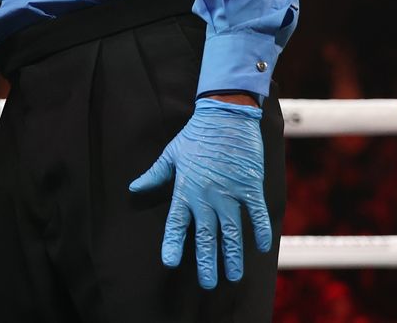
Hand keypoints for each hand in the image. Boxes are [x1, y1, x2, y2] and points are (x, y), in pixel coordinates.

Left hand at [128, 98, 271, 288]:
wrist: (224, 114)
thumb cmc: (196, 133)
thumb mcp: (171, 154)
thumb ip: (154, 175)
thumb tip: (133, 187)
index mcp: (185, 188)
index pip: (176, 223)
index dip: (173, 243)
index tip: (169, 262)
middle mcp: (206, 195)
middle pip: (206, 236)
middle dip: (207, 262)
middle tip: (208, 283)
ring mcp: (230, 192)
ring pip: (232, 232)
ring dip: (232, 256)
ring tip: (233, 276)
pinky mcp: (250, 185)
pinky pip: (256, 214)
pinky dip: (260, 231)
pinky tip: (263, 247)